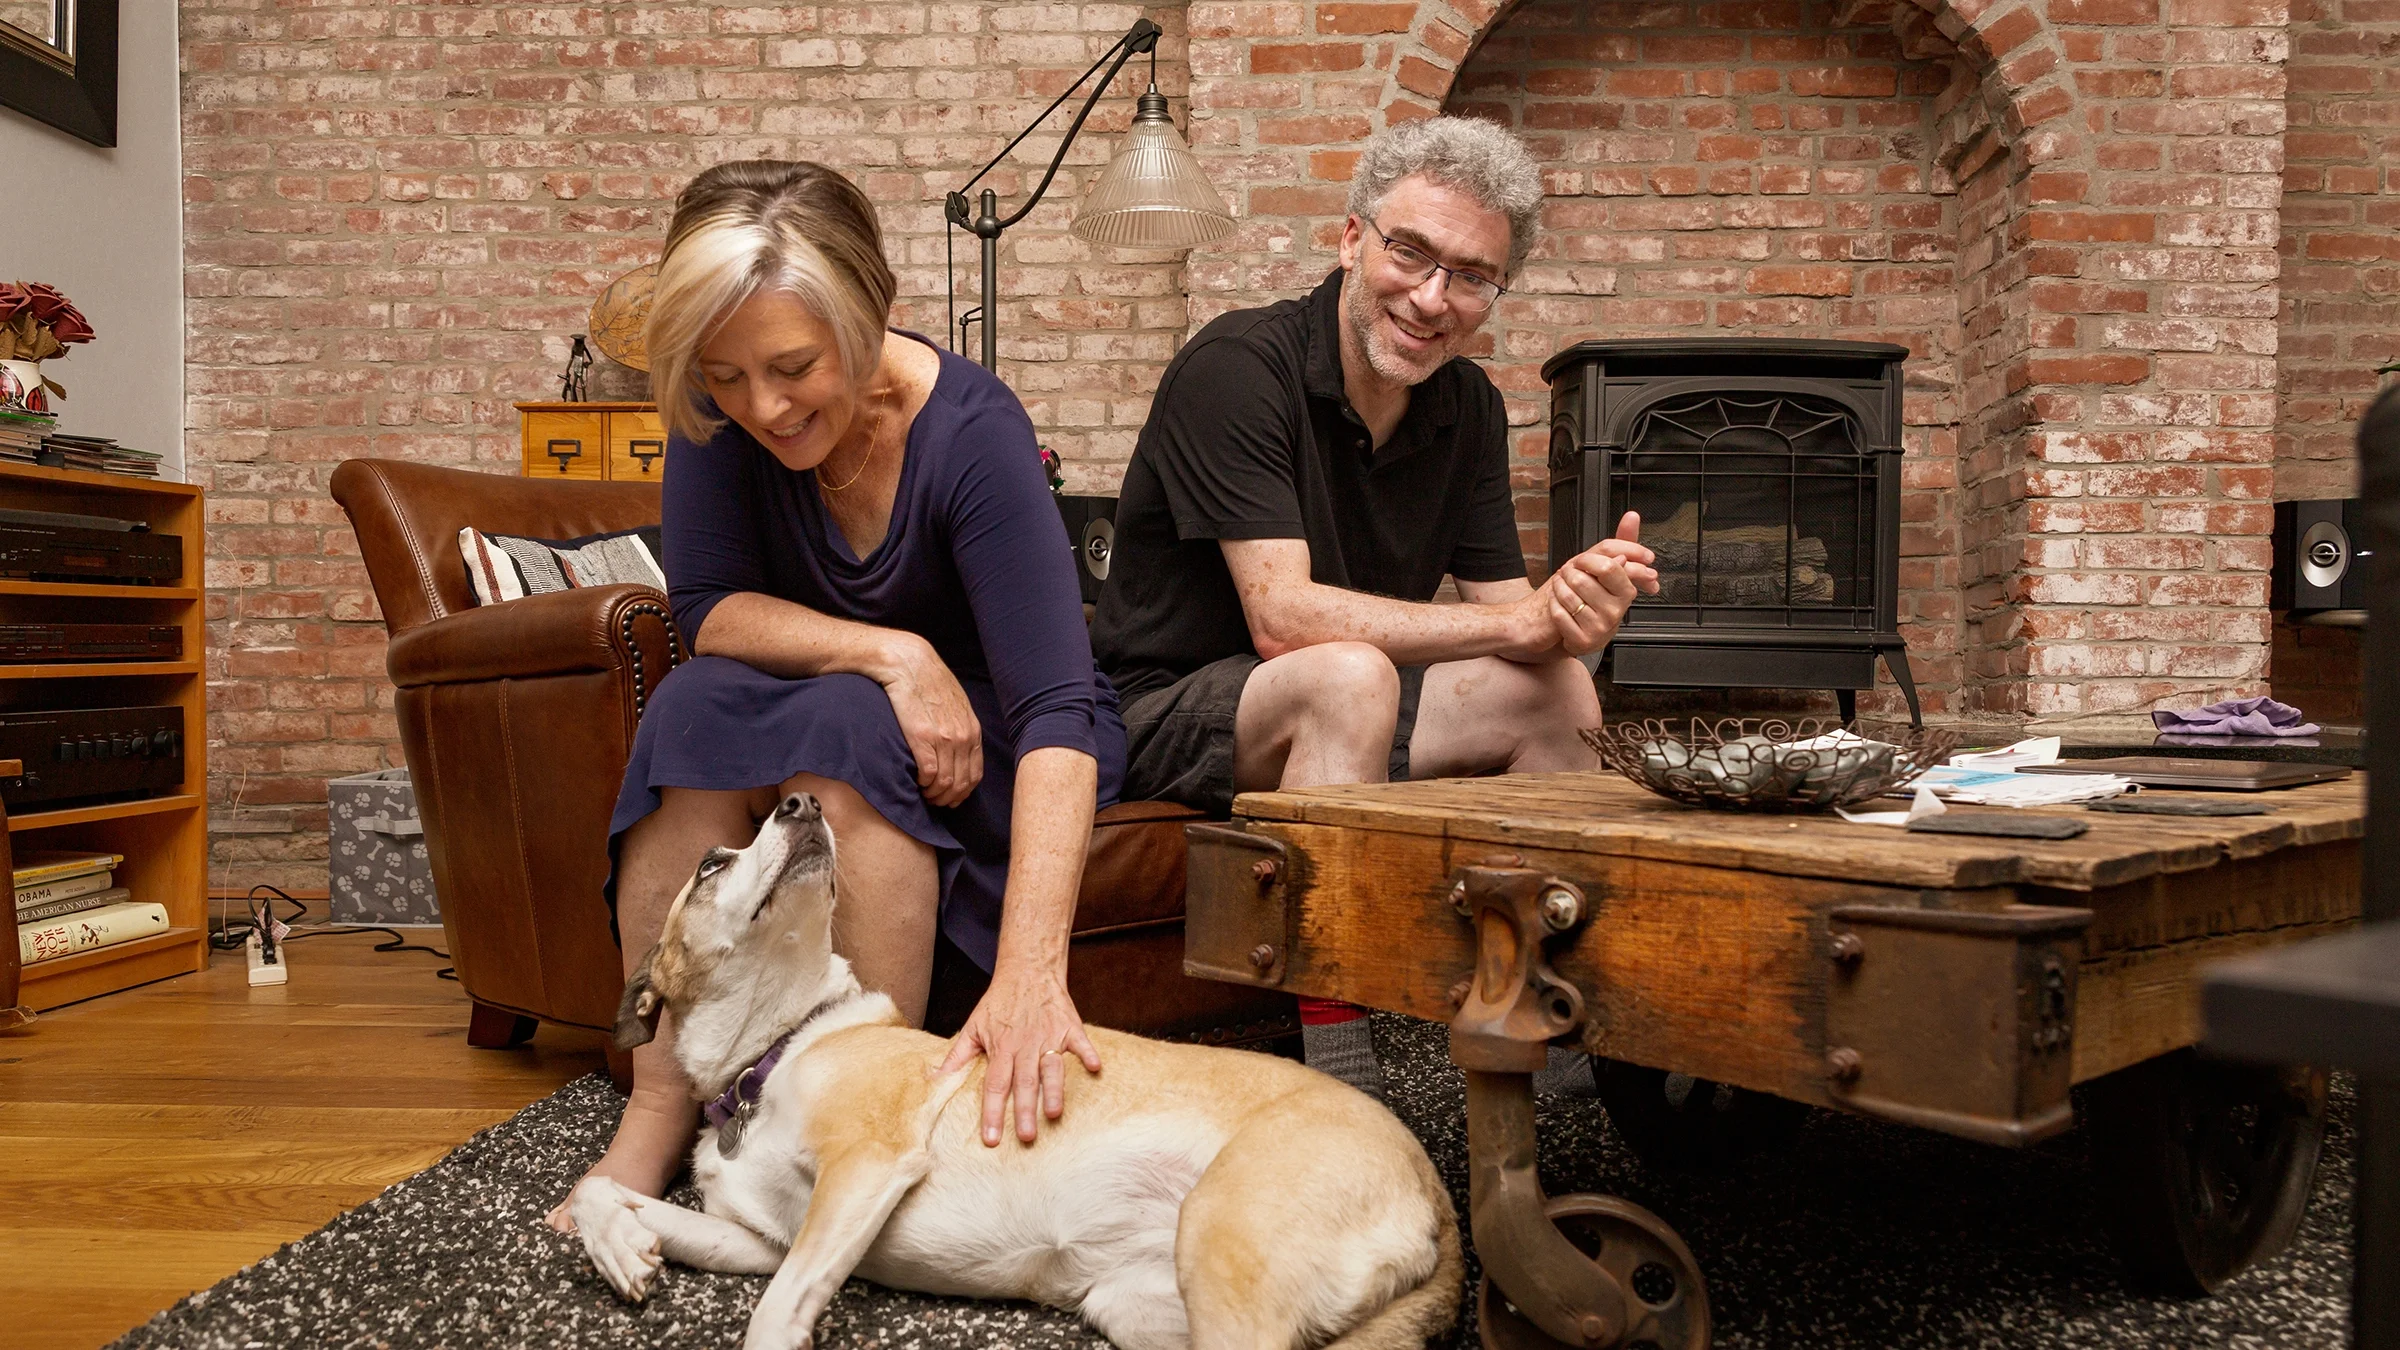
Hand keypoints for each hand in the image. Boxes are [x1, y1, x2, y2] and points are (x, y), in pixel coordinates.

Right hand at [877, 637, 982, 807]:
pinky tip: (915, 781)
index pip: (975, 774)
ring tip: (923, 793)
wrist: (909, 663)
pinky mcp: (922, 737)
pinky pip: (928, 773)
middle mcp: (962, 737)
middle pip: (961, 783)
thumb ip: (961, 726)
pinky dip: (922, 784)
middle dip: (948, 799)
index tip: (951, 798)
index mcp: (972, 730)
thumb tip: (959, 748)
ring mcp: (943, 738)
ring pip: (945, 783)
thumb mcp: (956, 704)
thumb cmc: (929, 682)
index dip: (963, 792)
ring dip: (934, 794)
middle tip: (934, 801)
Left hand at [936, 959, 1101, 1145]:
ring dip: (1054, 1089)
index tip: (991, 1139)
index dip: (991, 1112)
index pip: (994, 1085)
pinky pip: (1081, 1042)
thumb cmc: (999, 1002)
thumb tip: (934, 1080)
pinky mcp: (1070, 1026)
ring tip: (1054, 1114)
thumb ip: (957, 1056)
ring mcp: (1049, 1035)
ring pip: (1051, 1067)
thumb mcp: (973, 1027)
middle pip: (1024, 1081)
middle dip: (1024, 1110)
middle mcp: (1025, 1045)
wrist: (1027, 969)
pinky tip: (1095, 1068)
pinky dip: (1088, 1054)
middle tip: (1026, 1137)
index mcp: (1001, 1048)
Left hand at [1549, 512, 1658, 654]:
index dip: (1588, 560)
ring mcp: (1599, 629)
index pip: (1610, 567)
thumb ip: (1623, 541)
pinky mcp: (1582, 641)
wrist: (1579, 627)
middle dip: (1569, 572)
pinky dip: (1553, 604)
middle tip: (1568, 573)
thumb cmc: (1596, 594)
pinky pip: (1559, 613)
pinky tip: (1558, 603)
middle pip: (1583, 579)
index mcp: (1626, 592)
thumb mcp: (1610, 568)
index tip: (1582, 561)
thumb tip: (1632, 516)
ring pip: (1568, 596)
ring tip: (1562, 586)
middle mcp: (1616, 612)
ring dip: (1558, 586)